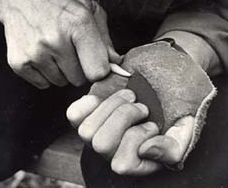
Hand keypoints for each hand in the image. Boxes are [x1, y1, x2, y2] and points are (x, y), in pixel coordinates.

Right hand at [0, 0, 120, 88]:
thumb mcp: (89, 9)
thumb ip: (105, 39)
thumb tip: (115, 63)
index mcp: (79, 24)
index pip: (97, 71)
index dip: (99, 70)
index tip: (95, 63)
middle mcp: (55, 41)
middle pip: (79, 80)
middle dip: (79, 69)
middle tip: (71, 50)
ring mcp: (35, 53)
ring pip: (61, 83)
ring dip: (62, 71)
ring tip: (55, 49)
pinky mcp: (18, 62)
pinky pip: (43, 84)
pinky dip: (46, 74)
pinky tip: (43, 55)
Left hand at [67, 89, 194, 175]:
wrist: (157, 94)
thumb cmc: (171, 114)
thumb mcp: (183, 131)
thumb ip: (172, 146)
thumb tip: (146, 149)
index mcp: (132, 161)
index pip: (122, 164)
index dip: (138, 139)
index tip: (153, 125)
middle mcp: (109, 152)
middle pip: (101, 144)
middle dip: (125, 118)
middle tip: (142, 108)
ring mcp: (95, 135)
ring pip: (87, 129)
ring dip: (111, 107)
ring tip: (130, 98)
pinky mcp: (85, 118)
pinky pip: (74, 114)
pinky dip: (88, 104)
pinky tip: (105, 99)